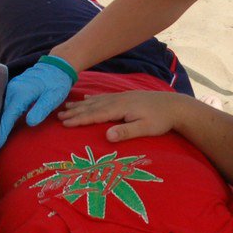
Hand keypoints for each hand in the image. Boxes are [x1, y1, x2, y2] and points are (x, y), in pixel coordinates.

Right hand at [0, 56, 76, 148]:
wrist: (57, 67)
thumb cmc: (56, 83)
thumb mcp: (53, 97)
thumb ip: (41, 109)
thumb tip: (29, 122)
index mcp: (21, 93)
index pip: (8, 117)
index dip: (2, 132)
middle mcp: (12, 90)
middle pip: (2, 113)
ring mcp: (12, 88)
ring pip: (3, 109)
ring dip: (0, 123)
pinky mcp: (14, 88)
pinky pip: (7, 104)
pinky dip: (5, 115)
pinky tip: (4, 124)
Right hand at [57, 91, 183, 142]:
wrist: (174, 106)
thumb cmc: (161, 120)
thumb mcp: (145, 129)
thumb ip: (126, 132)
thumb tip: (107, 136)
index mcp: (120, 108)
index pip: (95, 115)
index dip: (79, 119)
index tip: (64, 123)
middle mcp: (117, 100)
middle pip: (91, 106)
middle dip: (74, 112)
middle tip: (58, 116)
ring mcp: (121, 97)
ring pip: (96, 100)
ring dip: (80, 105)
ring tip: (66, 107)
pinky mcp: (125, 97)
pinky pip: (103, 96)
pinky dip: (92, 98)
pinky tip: (86, 98)